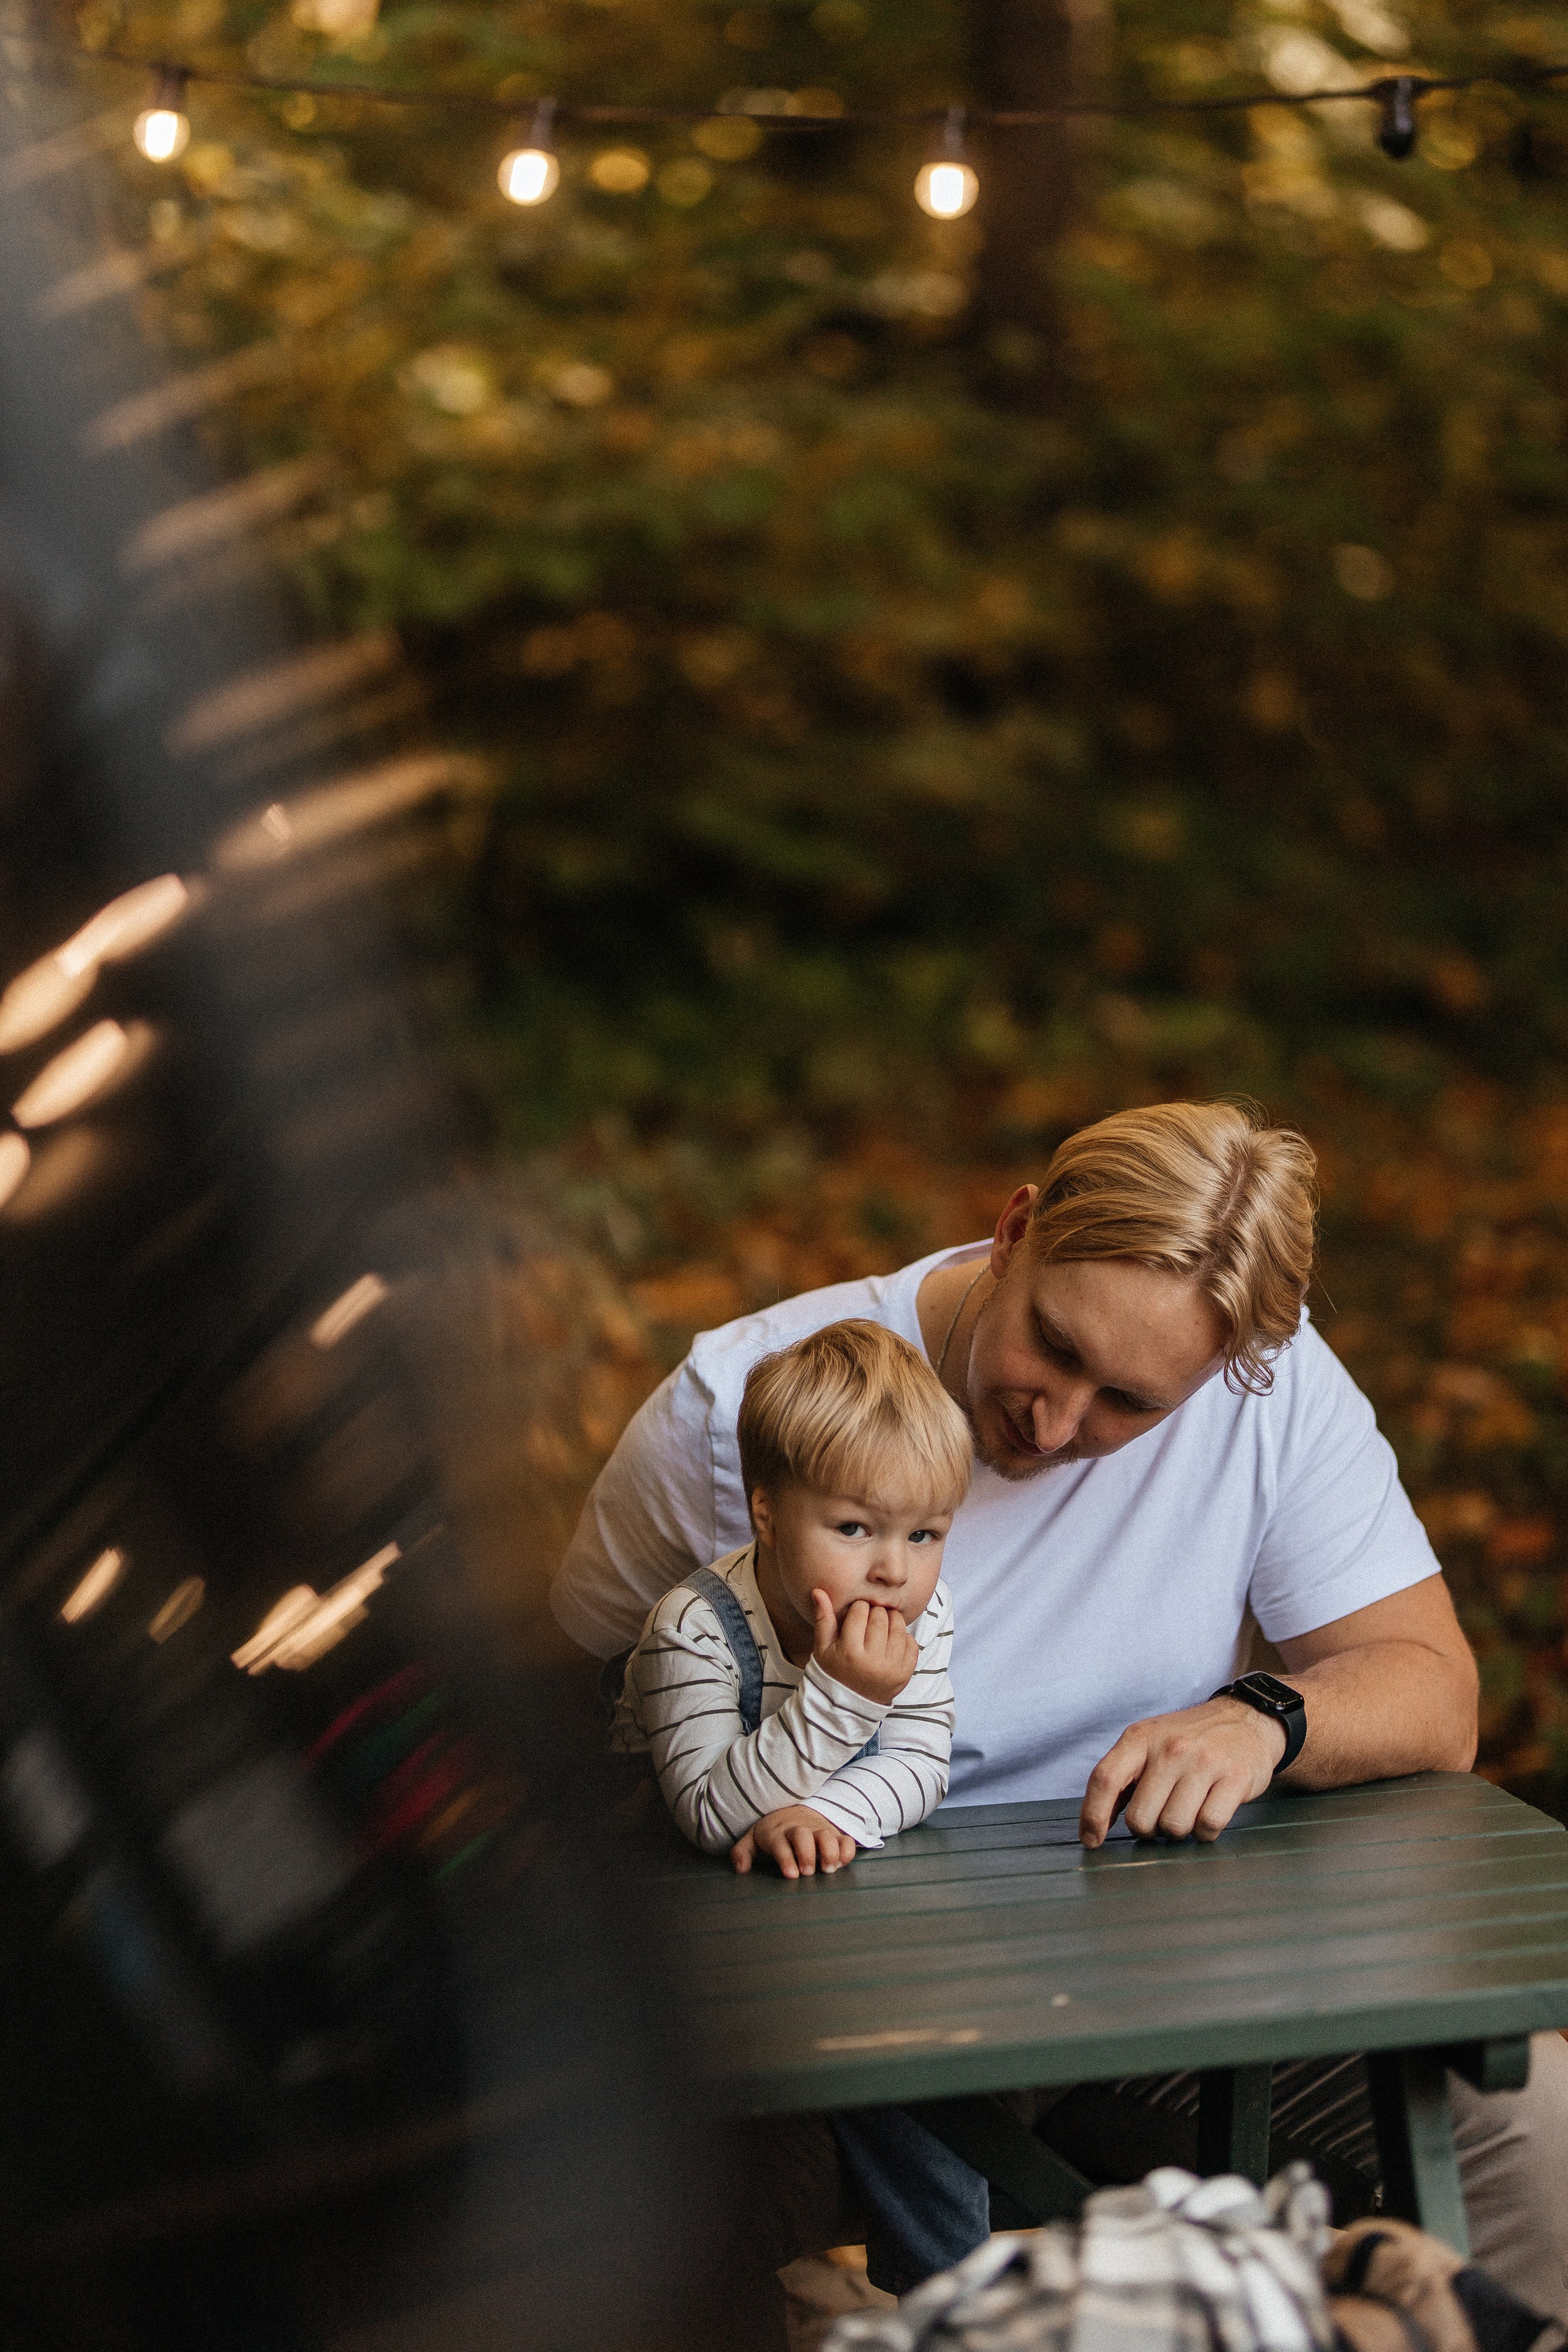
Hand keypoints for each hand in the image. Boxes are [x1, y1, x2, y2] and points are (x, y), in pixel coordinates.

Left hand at [731, 1806, 858, 1877]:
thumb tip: (740, 1868)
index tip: (791, 1874)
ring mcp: (818, 1830)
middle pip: (803, 1835)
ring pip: (826, 1835)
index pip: (779, 1842)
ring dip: (829, 1852)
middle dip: (807, 1853)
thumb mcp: (753, 1840)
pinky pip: (845, 1839)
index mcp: (776, 1832)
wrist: (793, 1811)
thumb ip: (742, 1853)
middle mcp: (798, 1829)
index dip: (785, 1857)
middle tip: (808, 1872)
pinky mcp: (834, 1835)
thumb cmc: (772, 1833)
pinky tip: (842, 1863)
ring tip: (828, 1869)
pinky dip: (847, 1850)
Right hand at [811, 1591, 918, 1704]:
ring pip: (899, 1627)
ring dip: (892, 1620)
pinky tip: (892, 1641)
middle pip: (881, 1617)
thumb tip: (818, 1591)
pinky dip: (905, 1638)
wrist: (848, 1706)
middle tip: (870, 1619)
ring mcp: (891, 1669)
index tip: (855, 1615)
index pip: (860, 1611)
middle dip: (875, 1612)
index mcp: (850, 1652)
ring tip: (882, 1626)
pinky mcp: (904, 1675)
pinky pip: (912, 1644)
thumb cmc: (833, 1671)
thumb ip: (823, 1618)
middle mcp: (872, 1661)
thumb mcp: (822, 1647)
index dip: (858, 1608)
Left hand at [1078, 1697, 1288, 1847]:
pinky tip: (1207, 1813)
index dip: (1092, 1816)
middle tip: (1159, 1816)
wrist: (1246, 1719)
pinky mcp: (1235, 1779)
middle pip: (1140, 1818)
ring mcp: (1204, 1763)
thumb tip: (1093, 1823)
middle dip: (1147, 1829)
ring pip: (1174, 1827)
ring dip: (1178, 1831)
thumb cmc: (1190, 1738)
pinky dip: (1205, 1831)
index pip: (1105, 1779)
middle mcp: (1170, 1748)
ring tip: (1186, 1810)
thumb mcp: (1149, 1742)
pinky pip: (1209, 1826)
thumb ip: (1121, 1777)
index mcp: (1141, 1737)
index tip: (1090, 1841)